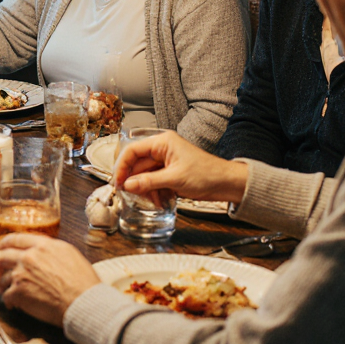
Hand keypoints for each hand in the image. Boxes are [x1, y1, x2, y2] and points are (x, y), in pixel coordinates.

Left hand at [0, 235, 100, 326]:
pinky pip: (6, 296)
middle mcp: (28, 257)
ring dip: (4, 285)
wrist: (83, 302)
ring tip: (10, 291)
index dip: (5, 245)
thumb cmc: (82, 281)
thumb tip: (40, 250)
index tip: (2, 249)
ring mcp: (21, 275)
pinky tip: (14, 304)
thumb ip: (49, 249)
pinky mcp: (18, 293)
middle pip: (1, 256)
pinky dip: (9, 301)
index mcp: (41, 246)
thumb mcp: (68, 253)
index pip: (14, 238)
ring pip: (2, 278)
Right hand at [114, 131, 248, 204]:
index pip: (132, 150)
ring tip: (149, 201)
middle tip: (127, 194)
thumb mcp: (174, 179)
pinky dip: (154, 191)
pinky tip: (158, 201)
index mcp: (162, 142)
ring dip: (145, 188)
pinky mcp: (170, 172)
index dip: (122, 166)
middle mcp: (162, 149)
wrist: (227, 184)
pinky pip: (154, 180)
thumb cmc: (206, 174)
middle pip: (137, 164)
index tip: (117, 181)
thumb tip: (127, 185)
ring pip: (145, 174)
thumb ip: (148, 181)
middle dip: (134, 180)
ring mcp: (166, 161)